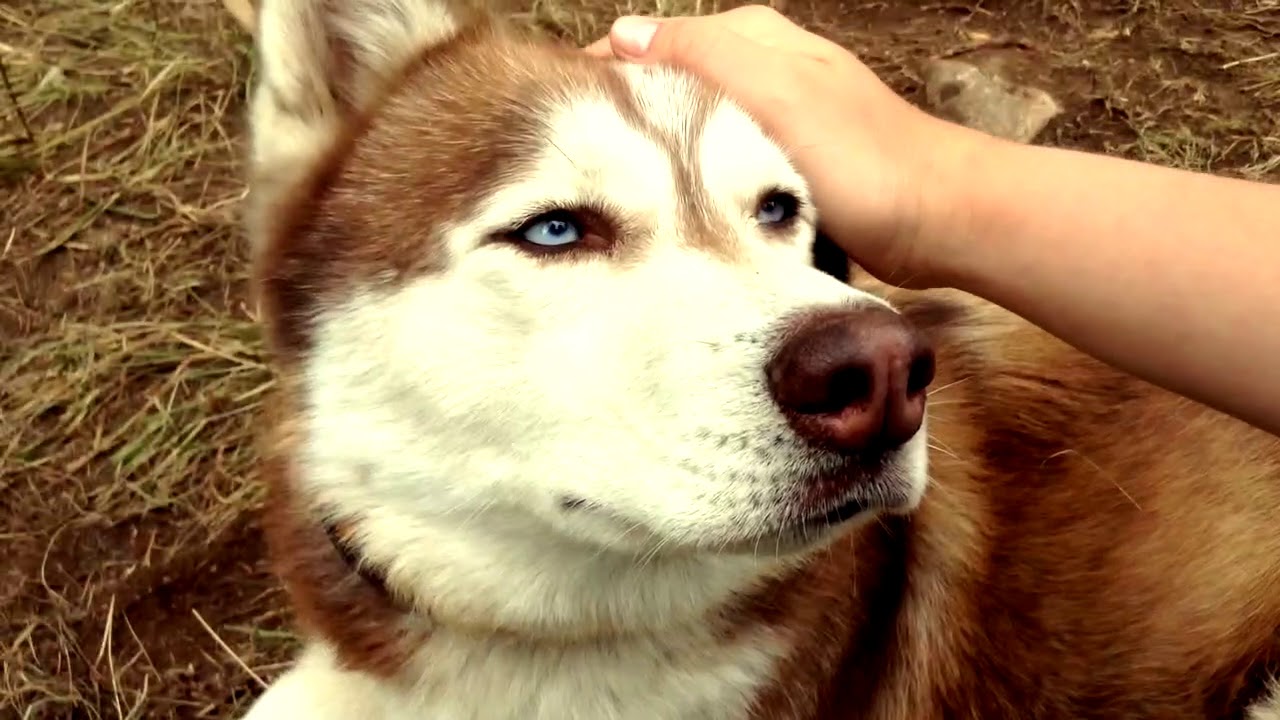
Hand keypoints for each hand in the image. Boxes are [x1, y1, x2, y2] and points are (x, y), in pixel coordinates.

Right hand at [585, 6, 988, 287]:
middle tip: (575, 169)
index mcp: (752, 39)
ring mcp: (774, 120)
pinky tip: (675, 212)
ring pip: (691, 129)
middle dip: (623, 117)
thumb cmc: (861, 158)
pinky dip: (694, 182)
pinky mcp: (786, 168)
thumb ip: (700, 56)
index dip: (601, 76)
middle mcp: (760, 70)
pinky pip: (720, 166)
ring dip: (657, 153)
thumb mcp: (772, 92)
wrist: (937, 220)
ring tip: (613, 194)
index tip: (557, 120)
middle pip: (666, 86)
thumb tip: (623, 34)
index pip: (650, 42)